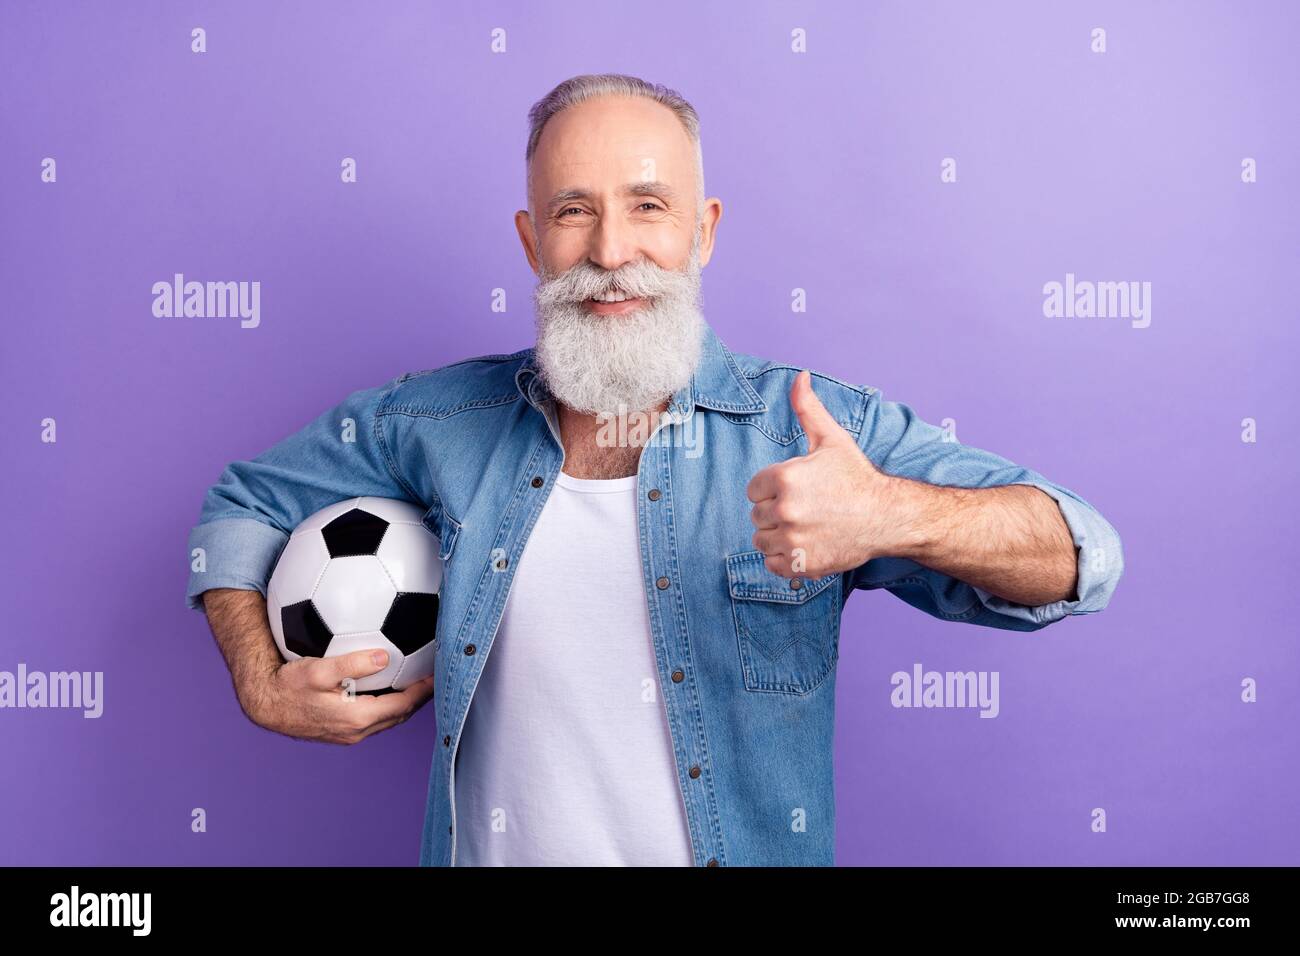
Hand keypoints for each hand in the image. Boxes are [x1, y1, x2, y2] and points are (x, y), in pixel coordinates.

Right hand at [240, 649, 435, 745]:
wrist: (265, 705)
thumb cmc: (288, 685)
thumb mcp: (318, 670)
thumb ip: (352, 664)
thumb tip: (384, 657)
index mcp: (357, 718)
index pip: (403, 705)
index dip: (423, 691)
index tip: (437, 675)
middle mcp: (357, 731)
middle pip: (400, 715)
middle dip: (419, 698)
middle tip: (433, 678)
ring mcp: (349, 735)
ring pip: (388, 720)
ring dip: (405, 704)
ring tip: (417, 684)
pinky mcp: (341, 732)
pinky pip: (374, 720)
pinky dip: (388, 706)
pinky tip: (387, 689)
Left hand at [746, 369, 907, 577]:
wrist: (887, 516)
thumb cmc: (856, 477)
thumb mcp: (831, 439)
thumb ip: (807, 408)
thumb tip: (800, 376)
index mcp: (783, 478)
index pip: (754, 489)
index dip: (773, 489)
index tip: (799, 489)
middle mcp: (785, 511)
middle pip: (757, 516)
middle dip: (777, 512)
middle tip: (808, 508)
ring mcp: (792, 541)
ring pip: (762, 541)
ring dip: (779, 536)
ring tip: (808, 526)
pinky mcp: (801, 565)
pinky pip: (773, 565)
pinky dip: (785, 559)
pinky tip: (808, 545)